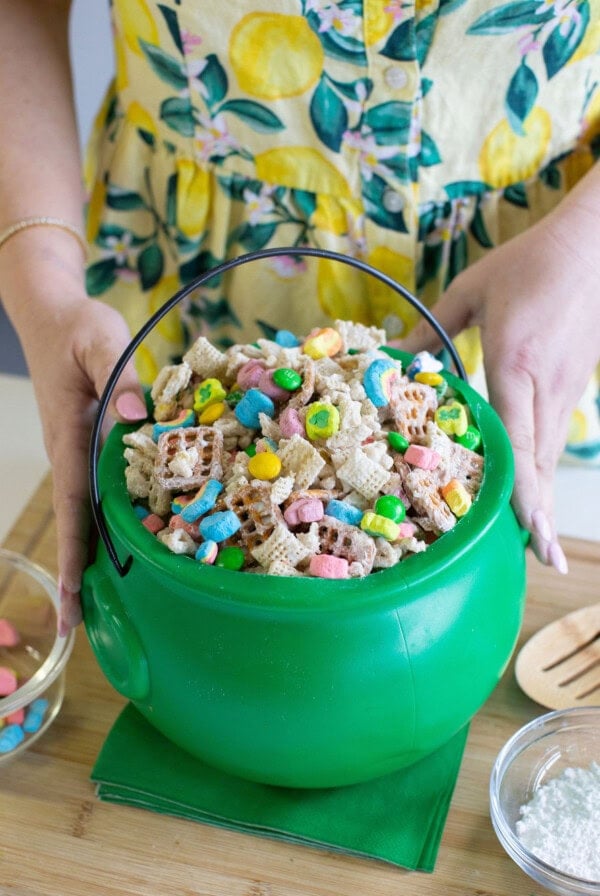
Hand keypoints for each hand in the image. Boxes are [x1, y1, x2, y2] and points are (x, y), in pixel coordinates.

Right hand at [17, 292, 145, 632]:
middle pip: (77, 521)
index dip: (75, 551)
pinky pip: (98, 489)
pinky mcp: (90, 443)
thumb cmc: (76, 328)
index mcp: (71, 438)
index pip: (73, 504)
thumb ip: (118, 376)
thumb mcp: (99, 341)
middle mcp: (72, 453)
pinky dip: (105, 520)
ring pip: (87, 510)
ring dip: (92, 553)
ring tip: (103, 601)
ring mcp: (79, 451)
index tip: (74, 596)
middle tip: (83, 624)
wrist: (53, 314)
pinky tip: (122, 541)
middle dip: (79, 571)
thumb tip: (138, 417)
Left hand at [394, 205, 599, 570]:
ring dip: (543, 496)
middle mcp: (546, 387)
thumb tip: (395, 359)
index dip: (524, 491)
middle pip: (542, 462)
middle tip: (539, 558)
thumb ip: (432, 330)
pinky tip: (534, 486)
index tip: (529, 532)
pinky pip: (554, 436)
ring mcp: (566, 389)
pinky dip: (543, 467)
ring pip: (551, 454)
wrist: (593, 244)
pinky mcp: (574, 385)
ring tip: (538, 539)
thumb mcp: (472, 291)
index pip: (520, 441)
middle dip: (541, 513)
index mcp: (516, 365)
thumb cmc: (530, 263)